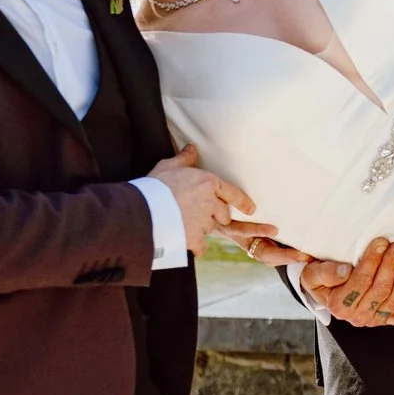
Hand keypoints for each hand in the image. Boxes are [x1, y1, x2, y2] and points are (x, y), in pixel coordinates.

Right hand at [149, 144, 281, 256]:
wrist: (142, 209)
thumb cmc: (155, 184)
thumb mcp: (168, 166)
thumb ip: (184, 159)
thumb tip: (192, 148)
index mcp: (209, 183)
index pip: (233, 193)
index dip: (243, 202)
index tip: (251, 209)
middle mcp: (211, 203)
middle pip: (223, 213)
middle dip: (218, 215)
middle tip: (204, 214)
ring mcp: (204, 222)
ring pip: (210, 228)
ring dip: (202, 227)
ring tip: (186, 224)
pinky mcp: (194, 238)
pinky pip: (201, 245)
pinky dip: (196, 246)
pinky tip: (188, 243)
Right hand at [298, 238, 393, 328]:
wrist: (325, 290)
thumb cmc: (321, 277)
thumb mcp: (312, 272)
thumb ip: (324, 272)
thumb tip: (344, 271)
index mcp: (337, 304)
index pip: (359, 282)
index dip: (371, 262)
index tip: (380, 242)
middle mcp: (355, 315)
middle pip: (378, 290)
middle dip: (390, 266)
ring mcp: (372, 319)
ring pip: (392, 303)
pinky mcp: (384, 320)